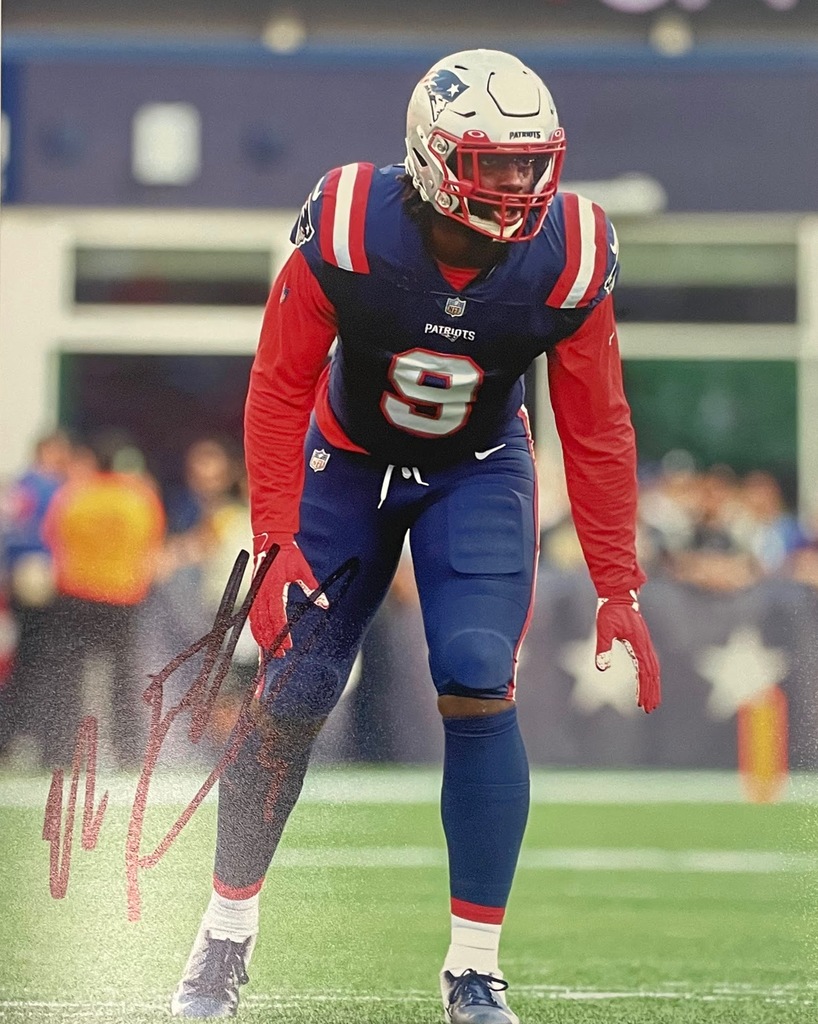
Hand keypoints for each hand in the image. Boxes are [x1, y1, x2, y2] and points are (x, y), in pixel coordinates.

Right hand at [249, 534, 328, 656]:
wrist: (270, 539)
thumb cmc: (287, 554)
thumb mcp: (302, 570)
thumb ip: (313, 588)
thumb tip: (325, 604)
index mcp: (273, 588)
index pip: (277, 616)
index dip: (281, 633)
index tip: (288, 646)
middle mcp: (261, 593)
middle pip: (264, 624)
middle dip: (271, 641)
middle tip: (279, 655)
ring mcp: (254, 594)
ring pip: (255, 622)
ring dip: (261, 638)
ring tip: (268, 652)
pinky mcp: (252, 593)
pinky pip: (251, 616)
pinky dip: (255, 628)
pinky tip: (259, 638)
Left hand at [595, 590, 660, 713]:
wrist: (618, 594)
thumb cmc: (610, 610)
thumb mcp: (603, 629)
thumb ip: (603, 648)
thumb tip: (601, 668)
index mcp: (639, 644)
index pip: (645, 671)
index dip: (645, 688)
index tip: (643, 703)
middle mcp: (645, 644)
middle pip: (653, 673)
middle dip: (652, 691)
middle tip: (650, 708)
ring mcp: (644, 643)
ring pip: (653, 668)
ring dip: (652, 685)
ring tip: (650, 700)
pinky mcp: (641, 641)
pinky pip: (648, 661)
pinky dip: (648, 674)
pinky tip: (645, 681)